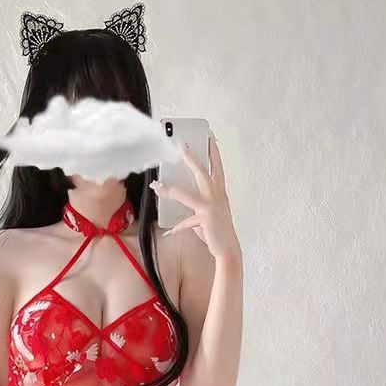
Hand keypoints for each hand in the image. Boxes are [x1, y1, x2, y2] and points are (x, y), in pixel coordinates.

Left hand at [149, 131, 241, 259]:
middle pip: (203, 173)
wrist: (227, 249)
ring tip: (157, 186)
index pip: (217, 167)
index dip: (213, 151)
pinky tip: (169, 232)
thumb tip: (180, 198)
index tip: (209, 136)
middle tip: (181, 145)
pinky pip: (186, 222)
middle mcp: (217, 196)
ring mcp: (211, 207)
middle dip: (192, 158)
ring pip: (188, 195)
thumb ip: (197, 204)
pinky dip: (177, 228)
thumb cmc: (216, 230)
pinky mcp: (206, 220)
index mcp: (219, 192)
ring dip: (170, 190)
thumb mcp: (208, 212)